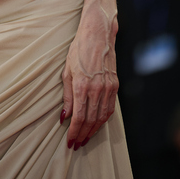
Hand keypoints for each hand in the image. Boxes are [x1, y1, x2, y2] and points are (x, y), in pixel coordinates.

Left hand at [61, 6, 118, 149]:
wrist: (98, 34)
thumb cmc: (79, 50)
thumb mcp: (67, 71)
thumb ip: (67, 96)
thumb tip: (64, 116)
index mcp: (82, 85)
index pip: (79, 117)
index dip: (74, 132)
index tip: (70, 141)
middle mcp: (96, 89)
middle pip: (91, 120)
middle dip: (83, 134)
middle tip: (77, 144)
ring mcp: (108, 87)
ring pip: (102, 117)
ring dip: (94, 130)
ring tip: (85, 138)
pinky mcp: (115, 85)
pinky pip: (110, 108)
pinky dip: (103, 119)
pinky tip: (97, 124)